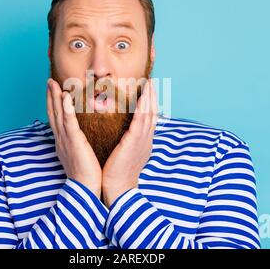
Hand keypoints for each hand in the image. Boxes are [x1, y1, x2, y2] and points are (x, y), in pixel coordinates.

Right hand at [47, 78, 101, 197]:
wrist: (86, 188)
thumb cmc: (87, 173)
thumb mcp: (81, 154)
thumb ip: (80, 142)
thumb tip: (82, 135)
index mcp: (63, 141)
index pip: (57, 118)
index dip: (54, 103)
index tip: (54, 89)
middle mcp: (61, 139)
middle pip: (53, 113)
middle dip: (50, 96)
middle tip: (49, 80)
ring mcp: (65, 140)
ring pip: (57, 114)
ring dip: (54, 97)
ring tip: (53, 83)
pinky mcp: (74, 142)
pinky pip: (68, 123)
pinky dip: (65, 109)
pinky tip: (65, 97)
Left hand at [102, 79, 157, 206]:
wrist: (118, 188)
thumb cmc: (117, 171)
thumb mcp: (125, 152)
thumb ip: (126, 140)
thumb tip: (122, 131)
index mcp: (144, 141)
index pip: (149, 118)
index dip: (149, 103)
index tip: (148, 89)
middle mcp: (146, 139)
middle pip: (152, 113)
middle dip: (152, 96)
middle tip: (151, 81)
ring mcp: (143, 141)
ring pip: (149, 115)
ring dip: (150, 98)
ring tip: (149, 84)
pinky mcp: (135, 143)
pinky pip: (140, 122)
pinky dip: (143, 108)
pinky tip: (143, 97)